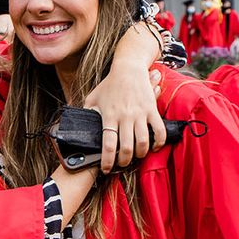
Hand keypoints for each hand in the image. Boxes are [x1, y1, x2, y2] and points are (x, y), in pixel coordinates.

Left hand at [85, 33, 164, 171]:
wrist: (127, 68)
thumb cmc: (109, 84)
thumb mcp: (93, 98)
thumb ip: (86, 113)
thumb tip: (79, 127)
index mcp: (109, 116)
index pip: (108, 145)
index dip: (107, 161)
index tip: (106, 169)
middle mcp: (124, 116)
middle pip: (126, 148)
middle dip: (124, 161)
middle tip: (122, 164)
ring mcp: (139, 113)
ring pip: (142, 142)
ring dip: (140, 154)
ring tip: (137, 156)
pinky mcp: (151, 109)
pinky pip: (158, 130)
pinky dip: (158, 142)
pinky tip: (154, 147)